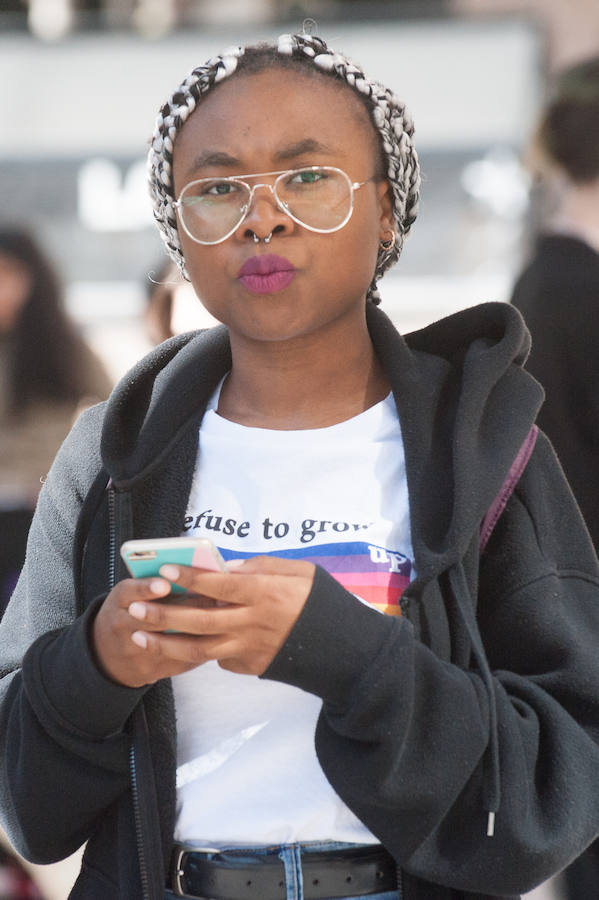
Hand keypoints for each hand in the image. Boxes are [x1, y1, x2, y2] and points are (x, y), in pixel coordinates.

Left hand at [92, 557, 314, 686]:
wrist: (343, 650)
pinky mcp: (250, 667)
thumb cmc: (322, 602)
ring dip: (165, 645)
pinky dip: (197, 652)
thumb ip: (264, 567)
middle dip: (162, 615)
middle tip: (133, 609)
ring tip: (138, 638)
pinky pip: (218, 658)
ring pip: (198, 650)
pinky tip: (176, 646)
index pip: (218, 586)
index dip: (190, 578)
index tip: (165, 570)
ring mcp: (249, 650)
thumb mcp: (300, 572)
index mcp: (264, 595)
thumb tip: (231, 567)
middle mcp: (252, 624)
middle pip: (199, 622)